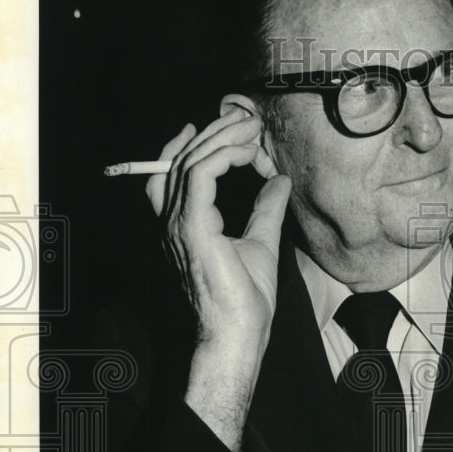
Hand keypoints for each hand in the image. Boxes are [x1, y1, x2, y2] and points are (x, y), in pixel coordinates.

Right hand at [146, 110, 291, 449]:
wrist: (239, 333)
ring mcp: (178, 225)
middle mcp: (172, 222)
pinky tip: (246, 151)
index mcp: (183, 225)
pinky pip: (200, 175)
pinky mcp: (193, 228)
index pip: (175, 171)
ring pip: (189, 160)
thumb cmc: (245, 300)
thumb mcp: (261, 242)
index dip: (198, 143)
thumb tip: (280, 181)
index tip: (232, 130)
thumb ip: (266, 210)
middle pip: (179, 158)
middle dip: (213, 132)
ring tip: (250, 128)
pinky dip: (222, 155)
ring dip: (221, 137)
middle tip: (244, 118)